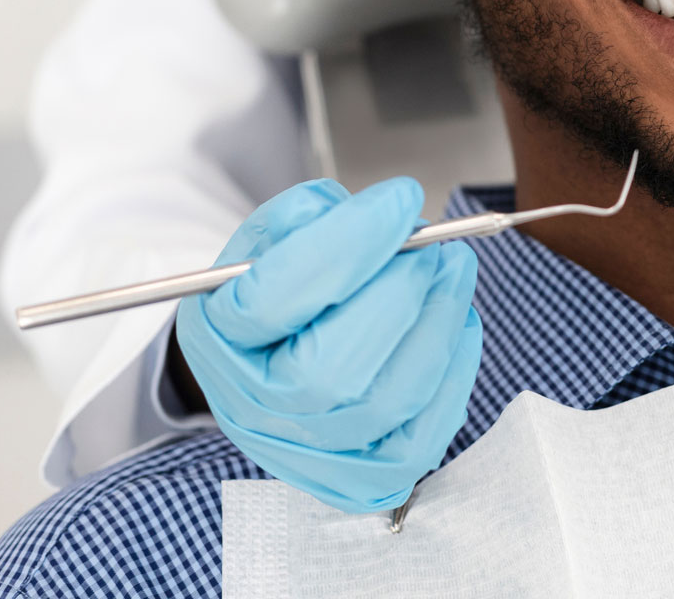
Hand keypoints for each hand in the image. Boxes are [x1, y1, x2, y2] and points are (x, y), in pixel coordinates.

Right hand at [175, 177, 481, 512]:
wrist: (272, 358)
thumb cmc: (274, 290)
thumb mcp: (268, 239)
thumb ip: (306, 219)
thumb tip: (379, 217)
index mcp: (218, 339)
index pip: (272, 299)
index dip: (348, 243)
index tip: (401, 198)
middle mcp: (252, 408)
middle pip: (330, 370)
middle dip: (399, 293)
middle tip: (435, 246)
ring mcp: (306, 452)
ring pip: (386, 403)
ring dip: (437, 326)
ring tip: (452, 271)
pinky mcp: (361, 475)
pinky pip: (422, 437)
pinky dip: (453, 373)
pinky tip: (455, 323)